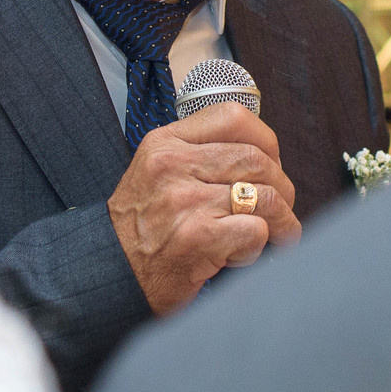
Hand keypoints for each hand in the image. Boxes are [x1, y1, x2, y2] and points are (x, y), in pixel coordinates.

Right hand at [107, 103, 302, 314]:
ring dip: (282, 220)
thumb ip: (199, 155)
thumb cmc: (140, 229)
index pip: (232, 117)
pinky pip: (256, 230)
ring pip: (264, 196)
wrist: (107, 274)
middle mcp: (172, 166)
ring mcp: (184, 201)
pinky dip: (261, 246)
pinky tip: (245, 256)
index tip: (271, 164)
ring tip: (279, 234)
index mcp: (164, 143)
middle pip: (256, 159)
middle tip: (280, 208)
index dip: (265, 140)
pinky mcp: (196, 238)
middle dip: (281, 186)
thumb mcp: (156, 173)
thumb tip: (264, 158)